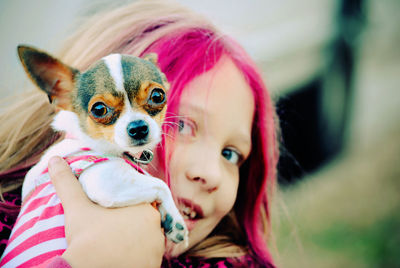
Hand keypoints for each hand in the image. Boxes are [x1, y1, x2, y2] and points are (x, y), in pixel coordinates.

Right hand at [48, 156, 164, 267]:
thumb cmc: (86, 238)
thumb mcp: (77, 208)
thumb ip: (68, 183)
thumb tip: (54, 160)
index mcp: (146, 209)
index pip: (144, 200)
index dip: (131, 202)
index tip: (117, 207)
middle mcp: (158, 229)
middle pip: (147, 219)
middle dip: (134, 220)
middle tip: (115, 224)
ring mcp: (157, 250)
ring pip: (148, 238)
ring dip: (138, 237)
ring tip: (118, 238)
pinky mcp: (152, 265)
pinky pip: (148, 256)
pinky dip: (139, 254)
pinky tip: (123, 253)